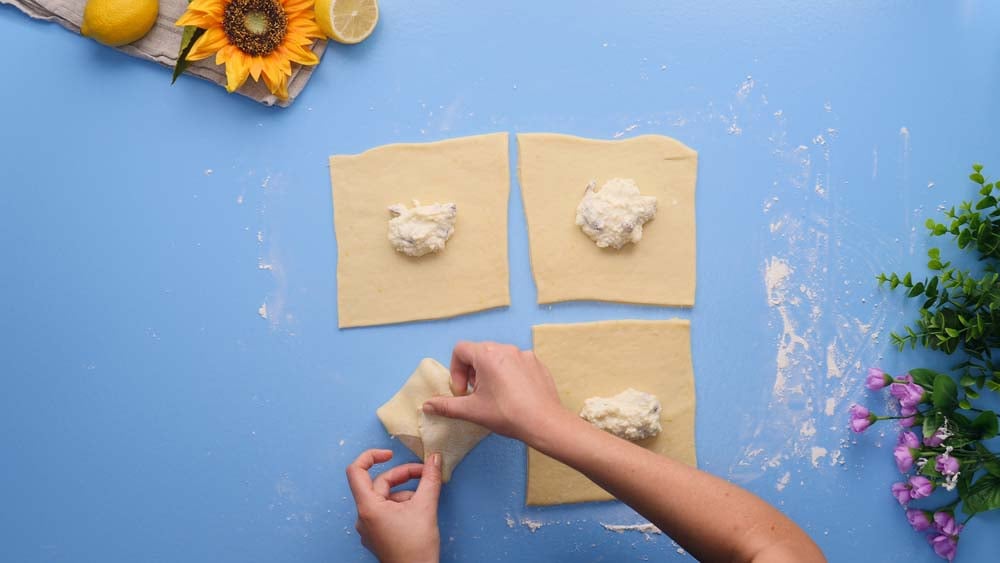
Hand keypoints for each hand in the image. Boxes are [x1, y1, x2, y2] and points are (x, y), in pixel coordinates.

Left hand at [346, 449, 441, 562]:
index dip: (371, 456)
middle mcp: (363, 516)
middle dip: (403, 476)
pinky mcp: (376, 535)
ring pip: (384, 498)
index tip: (390, 454)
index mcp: (368, 507)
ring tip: (425, 499)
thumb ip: (429, 478)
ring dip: (405, 492)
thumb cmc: (416, 547)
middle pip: (379, 484)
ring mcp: (368, 528)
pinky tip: (417, 512)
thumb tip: (434, 458)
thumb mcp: (426, 507)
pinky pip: (385, 511)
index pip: (356, 471)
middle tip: (425, 474)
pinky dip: (401, 505)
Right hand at [422, 341, 567, 443]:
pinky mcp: (537, 364)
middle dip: (472, 372)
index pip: (460, 349)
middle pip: (479, 352)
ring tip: (494, 396)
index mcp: (487, 355)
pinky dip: (509, 374)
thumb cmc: (507, 414)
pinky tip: (513, 395)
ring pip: (498, 357)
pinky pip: (516, 363)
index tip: (463, 390)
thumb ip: (447, 405)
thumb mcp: (472, 411)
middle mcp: (506, 349)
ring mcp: (524, 355)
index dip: (456, 369)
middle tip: (476, 394)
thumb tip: (427, 405)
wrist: (545, 422)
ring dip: (490, 372)